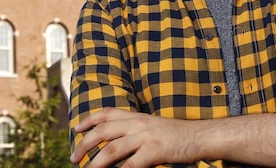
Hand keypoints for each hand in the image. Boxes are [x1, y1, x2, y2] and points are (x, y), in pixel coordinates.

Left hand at [70, 108, 199, 167]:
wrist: (201, 136)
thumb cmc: (178, 135)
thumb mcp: (154, 126)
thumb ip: (137, 130)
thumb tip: (119, 141)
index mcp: (138, 117)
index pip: (107, 113)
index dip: (89, 120)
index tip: (76, 128)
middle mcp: (138, 124)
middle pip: (103, 132)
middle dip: (85, 144)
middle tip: (74, 157)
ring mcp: (146, 137)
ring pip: (111, 150)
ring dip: (95, 163)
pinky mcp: (154, 151)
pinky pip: (130, 165)